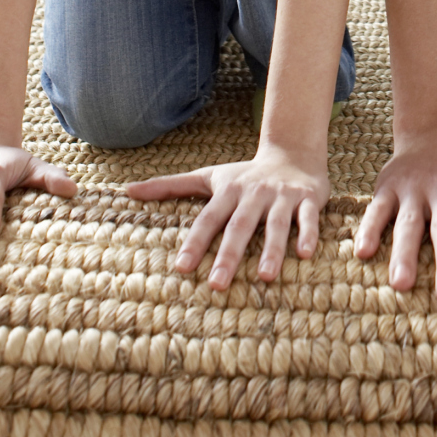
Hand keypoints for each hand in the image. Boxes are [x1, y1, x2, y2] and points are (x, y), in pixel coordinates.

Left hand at [123, 145, 330, 288]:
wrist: (294, 152)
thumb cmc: (244, 175)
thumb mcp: (208, 177)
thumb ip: (170, 186)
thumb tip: (127, 191)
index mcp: (228, 191)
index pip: (208, 219)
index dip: (195, 242)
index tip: (181, 268)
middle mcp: (254, 194)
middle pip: (239, 226)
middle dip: (229, 254)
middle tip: (217, 284)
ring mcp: (282, 196)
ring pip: (276, 224)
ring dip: (272, 249)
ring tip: (265, 276)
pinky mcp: (308, 199)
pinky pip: (309, 218)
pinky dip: (308, 234)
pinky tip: (306, 255)